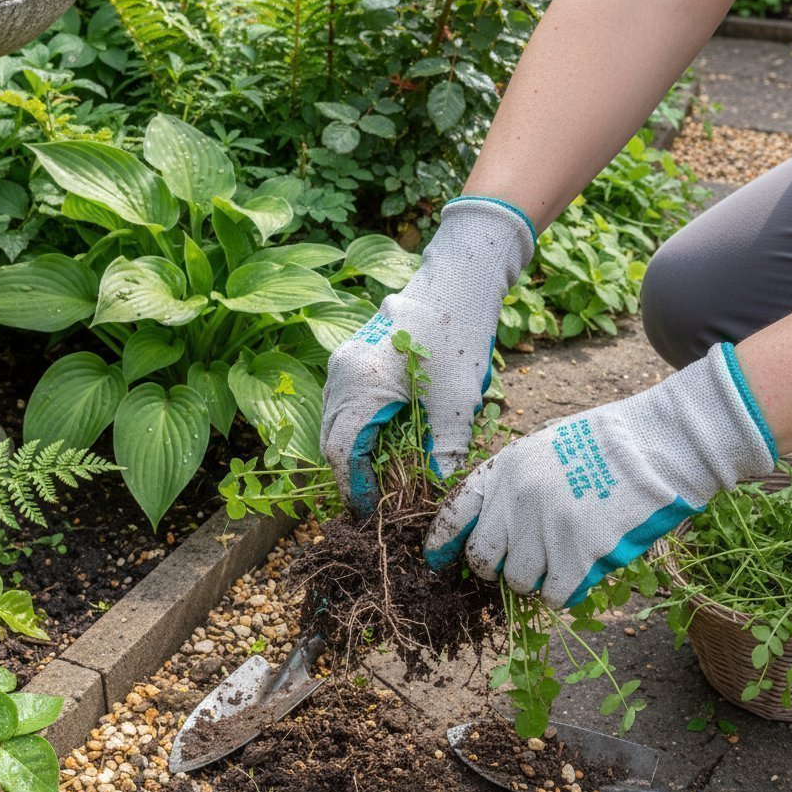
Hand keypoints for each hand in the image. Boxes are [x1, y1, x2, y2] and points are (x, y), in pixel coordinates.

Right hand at [320, 197, 535, 514]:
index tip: (371, 512)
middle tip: (374, 502)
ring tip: (378, 478)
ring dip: (353, 452)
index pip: (341, 451)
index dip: (354, 487)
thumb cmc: (458, 335)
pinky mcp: (353, 357)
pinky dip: (357, 428)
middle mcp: (340, 372)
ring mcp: (343, 361)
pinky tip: (382, 442)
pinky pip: (344, 403)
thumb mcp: (456, 401)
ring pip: (335, 421)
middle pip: (332, 438)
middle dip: (350, 474)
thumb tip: (437, 491)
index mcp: (359, 384)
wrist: (459, 279)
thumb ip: (444, 451)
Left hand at [425, 343, 777, 606]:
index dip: (442, 541)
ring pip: (517, 580)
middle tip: (517, 564)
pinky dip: (565, 590)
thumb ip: (516, 483)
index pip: (455, 512)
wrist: (656, 443)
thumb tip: (499, 527)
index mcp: (504, 469)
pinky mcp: (577, 553)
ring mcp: (544, 528)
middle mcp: (516, 500)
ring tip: (559, 560)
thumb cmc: (607, 443)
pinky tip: (580, 572)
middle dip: (495, 567)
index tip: (436, 559)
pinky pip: (554, 593)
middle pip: (482, 557)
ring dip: (534, 579)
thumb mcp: (544, 446)